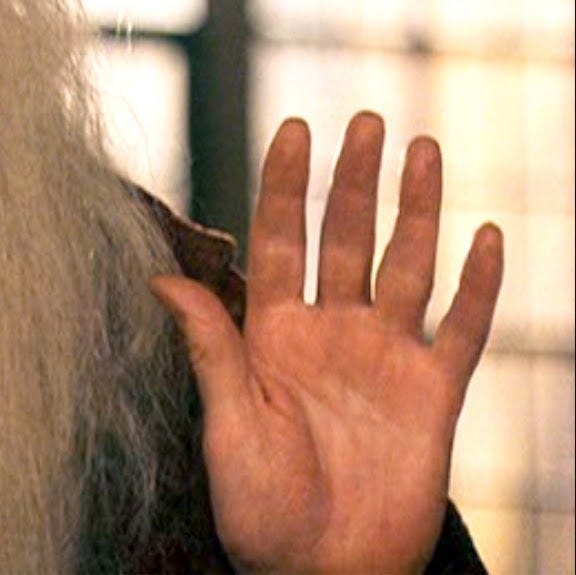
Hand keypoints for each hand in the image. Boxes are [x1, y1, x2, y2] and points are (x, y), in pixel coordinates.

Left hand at [151, 112, 503, 573]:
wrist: (320, 574)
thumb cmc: (259, 509)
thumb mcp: (225, 423)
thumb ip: (209, 347)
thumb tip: (159, 276)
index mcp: (274, 333)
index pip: (280, 239)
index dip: (287, 183)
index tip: (294, 127)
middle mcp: (331, 333)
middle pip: (345, 237)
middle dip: (355, 178)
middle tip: (367, 118)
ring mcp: (386, 359)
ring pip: (405, 265)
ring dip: (417, 209)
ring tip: (423, 148)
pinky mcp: (434, 396)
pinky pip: (464, 331)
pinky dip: (481, 286)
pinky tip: (489, 236)